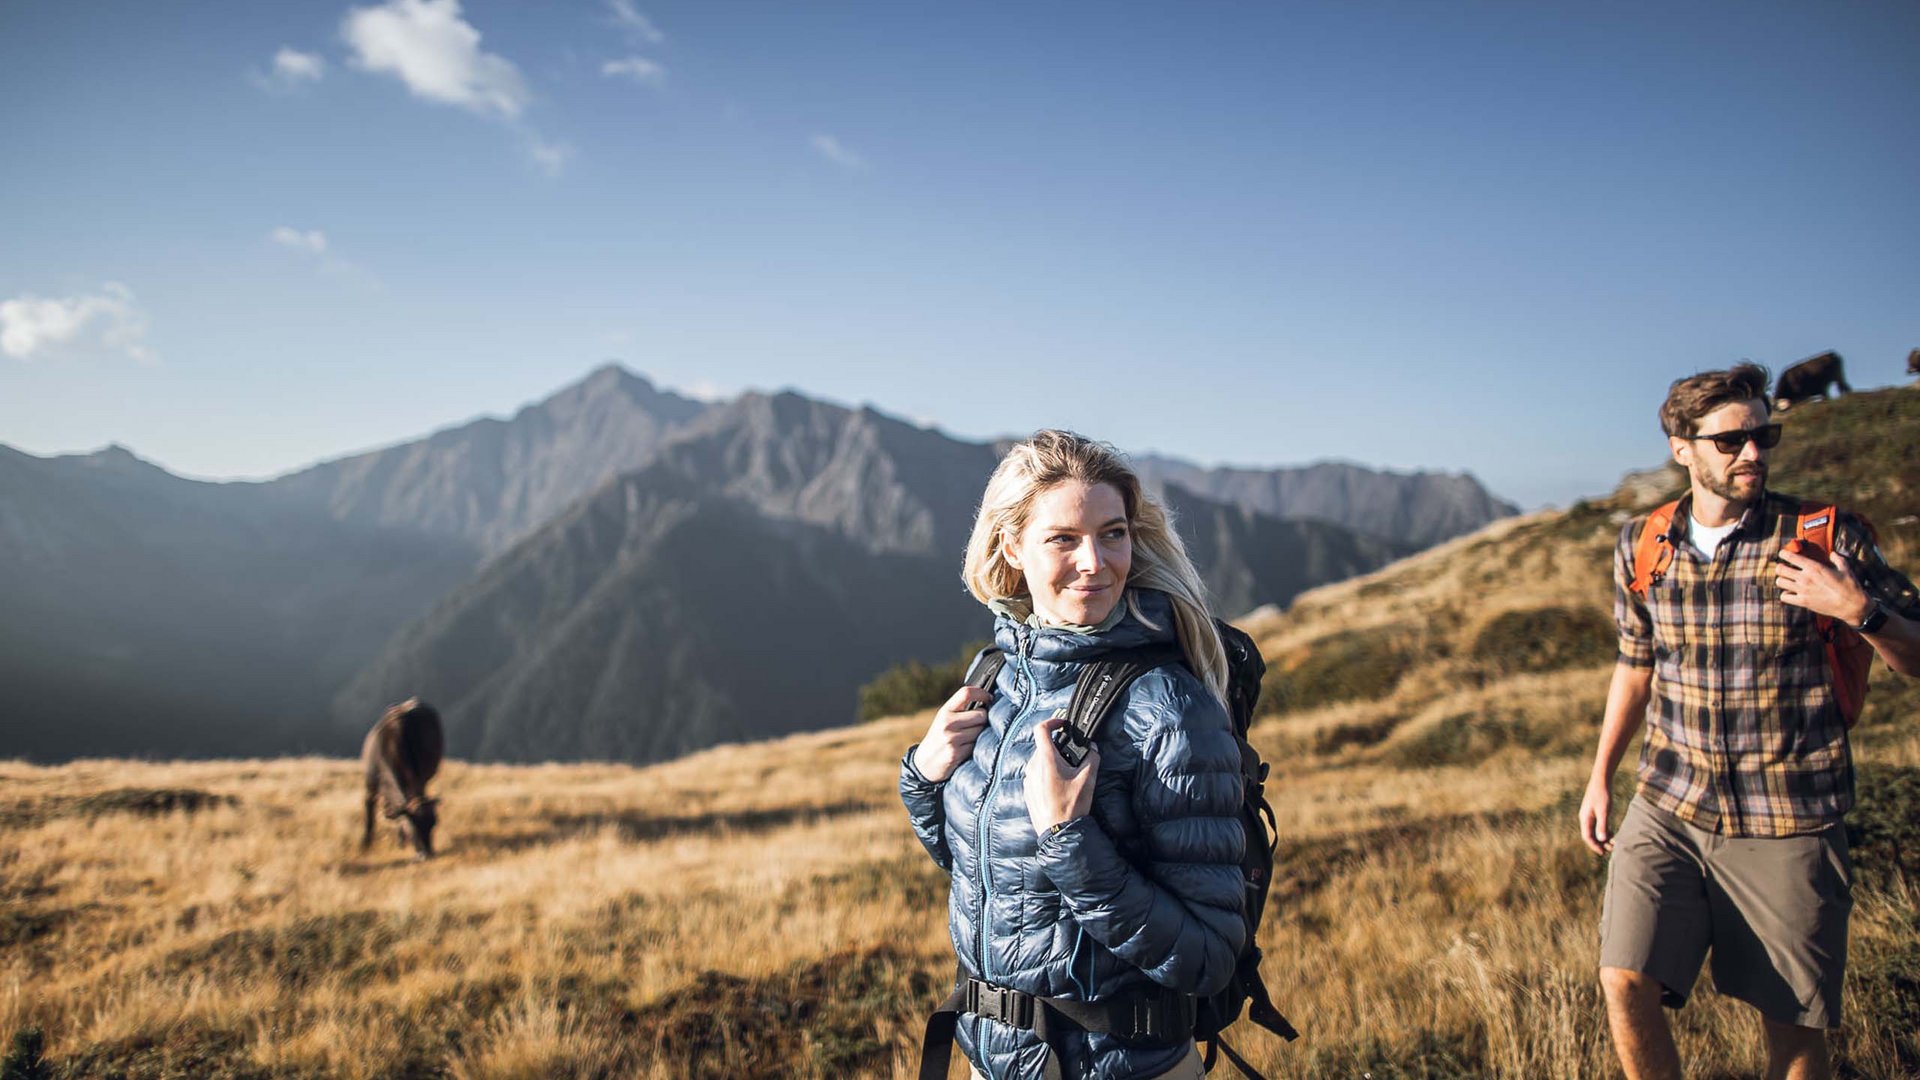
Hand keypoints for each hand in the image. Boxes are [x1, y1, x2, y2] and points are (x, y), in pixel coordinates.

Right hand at [912, 685, 991, 781]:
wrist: (924, 763)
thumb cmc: (940, 738)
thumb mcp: (944, 720)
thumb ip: (961, 710)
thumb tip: (988, 701)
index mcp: (945, 711)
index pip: (966, 693)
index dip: (982, 693)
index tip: (989, 698)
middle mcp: (947, 723)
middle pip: (981, 715)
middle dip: (983, 720)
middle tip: (975, 726)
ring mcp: (951, 738)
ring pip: (981, 731)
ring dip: (980, 735)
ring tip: (967, 739)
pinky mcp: (956, 753)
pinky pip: (977, 745)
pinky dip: (975, 747)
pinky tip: (965, 750)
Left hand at [1025, 714, 1099, 834]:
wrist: (1058, 832)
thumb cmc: (1073, 805)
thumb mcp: (1088, 779)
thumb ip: (1092, 758)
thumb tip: (1093, 748)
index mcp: (1046, 760)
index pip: (1041, 729)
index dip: (1052, 721)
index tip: (1063, 724)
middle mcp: (1033, 767)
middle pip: (1043, 747)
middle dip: (1057, 747)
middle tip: (1072, 756)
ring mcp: (1028, 780)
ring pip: (1039, 761)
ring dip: (1052, 762)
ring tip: (1066, 775)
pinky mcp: (1027, 791)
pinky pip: (1035, 775)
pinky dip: (1046, 774)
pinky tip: (1058, 788)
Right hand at [1578, 776, 1613, 855]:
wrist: (1601, 780)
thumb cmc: (1603, 794)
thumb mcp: (1604, 811)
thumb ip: (1602, 825)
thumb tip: (1602, 839)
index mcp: (1585, 818)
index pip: (1587, 837)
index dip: (1595, 846)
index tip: (1603, 853)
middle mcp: (1585, 818)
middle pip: (1590, 835)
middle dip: (1600, 844)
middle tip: (1612, 850)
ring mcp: (1590, 815)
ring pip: (1595, 831)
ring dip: (1603, 838)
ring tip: (1614, 843)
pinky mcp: (1595, 811)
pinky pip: (1598, 825)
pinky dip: (1605, 831)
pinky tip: (1613, 833)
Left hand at [1776, 547, 1871, 624]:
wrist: (1852, 605)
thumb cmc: (1850, 585)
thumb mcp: (1845, 568)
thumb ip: (1837, 559)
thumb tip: (1833, 553)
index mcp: (1814, 567)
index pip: (1790, 557)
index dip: (1784, 554)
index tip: (1783, 554)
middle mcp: (1805, 578)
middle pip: (1780, 569)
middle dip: (1780, 567)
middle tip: (1784, 568)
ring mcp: (1803, 590)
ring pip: (1780, 582)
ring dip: (1782, 580)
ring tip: (1787, 580)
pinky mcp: (1803, 602)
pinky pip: (1784, 597)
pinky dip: (1785, 594)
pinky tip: (1791, 593)